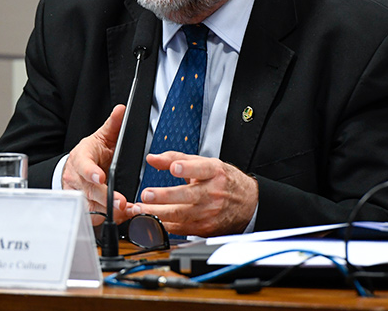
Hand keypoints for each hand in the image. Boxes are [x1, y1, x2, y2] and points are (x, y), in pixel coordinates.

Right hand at [61, 104, 130, 223]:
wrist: (74, 168)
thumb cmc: (90, 153)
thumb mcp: (101, 137)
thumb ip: (112, 125)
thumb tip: (121, 110)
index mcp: (81, 158)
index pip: (83, 165)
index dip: (91, 172)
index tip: (100, 176)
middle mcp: (76, 177)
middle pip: (88, 189)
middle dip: (105, 197)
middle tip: (121, 202)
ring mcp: (76, 193)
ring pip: (90, 205)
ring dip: (108, 210)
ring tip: (126, 212)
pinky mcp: (80, 206)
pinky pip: (91, 216)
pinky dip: (105, 218)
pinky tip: (120, 217)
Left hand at [126, 152, 257, 236]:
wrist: (248, 204)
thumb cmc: (224, 181)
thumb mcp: (205, 163)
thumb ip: (176, 158)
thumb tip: (153, 158)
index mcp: (214, 172)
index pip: (201, 169)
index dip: (187, 169)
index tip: (174, 168)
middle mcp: (213, 193)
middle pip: (187, 196)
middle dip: (164, 196)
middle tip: (146, 195)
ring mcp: (209, 213)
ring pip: (181, 215)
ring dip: (157, 214)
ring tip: (140, 210)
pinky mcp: (205, 229)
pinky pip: (181, 228)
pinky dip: (163, 225)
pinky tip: (149, 221)